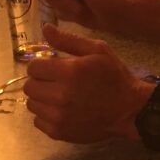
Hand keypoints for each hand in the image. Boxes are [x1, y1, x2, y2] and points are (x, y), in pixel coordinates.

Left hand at [25, 25, 151, 143]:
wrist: (130, 109)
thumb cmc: (114, 76)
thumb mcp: (98, 50)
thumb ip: (68, 40)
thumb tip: (45, 27)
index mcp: (69, 72)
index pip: (34, 67)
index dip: (43, 65)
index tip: (54, 67)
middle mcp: (60, 95)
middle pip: (29, 86)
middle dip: (41, 81)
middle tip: (57, 81)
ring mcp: (57, 116)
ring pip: (32, 104)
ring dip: (43, 98)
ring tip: (60, 96)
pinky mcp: (58, 132)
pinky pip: (38, 121)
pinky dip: (47, 114)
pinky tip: (62, 110)